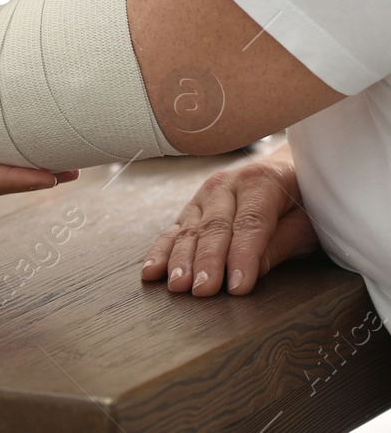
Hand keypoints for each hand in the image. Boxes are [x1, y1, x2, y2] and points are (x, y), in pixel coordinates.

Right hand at [141, 146, 317, 295]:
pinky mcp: (192, 209)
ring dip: (181, 259)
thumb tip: (252, 272)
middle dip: (207, 261)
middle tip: (202, 289)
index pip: (250, 224)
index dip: (243, 256)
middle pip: (215, 227)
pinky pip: (174, 231)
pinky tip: (151, 270)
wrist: (287, 168)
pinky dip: (161, 251)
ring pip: (190, 230)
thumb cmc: (304, 200)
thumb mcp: (306, 221)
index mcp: (260, 181)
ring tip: (177, 285)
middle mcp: (226, 184)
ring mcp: (204, 196)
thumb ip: (280, 243)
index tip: (238, 287)